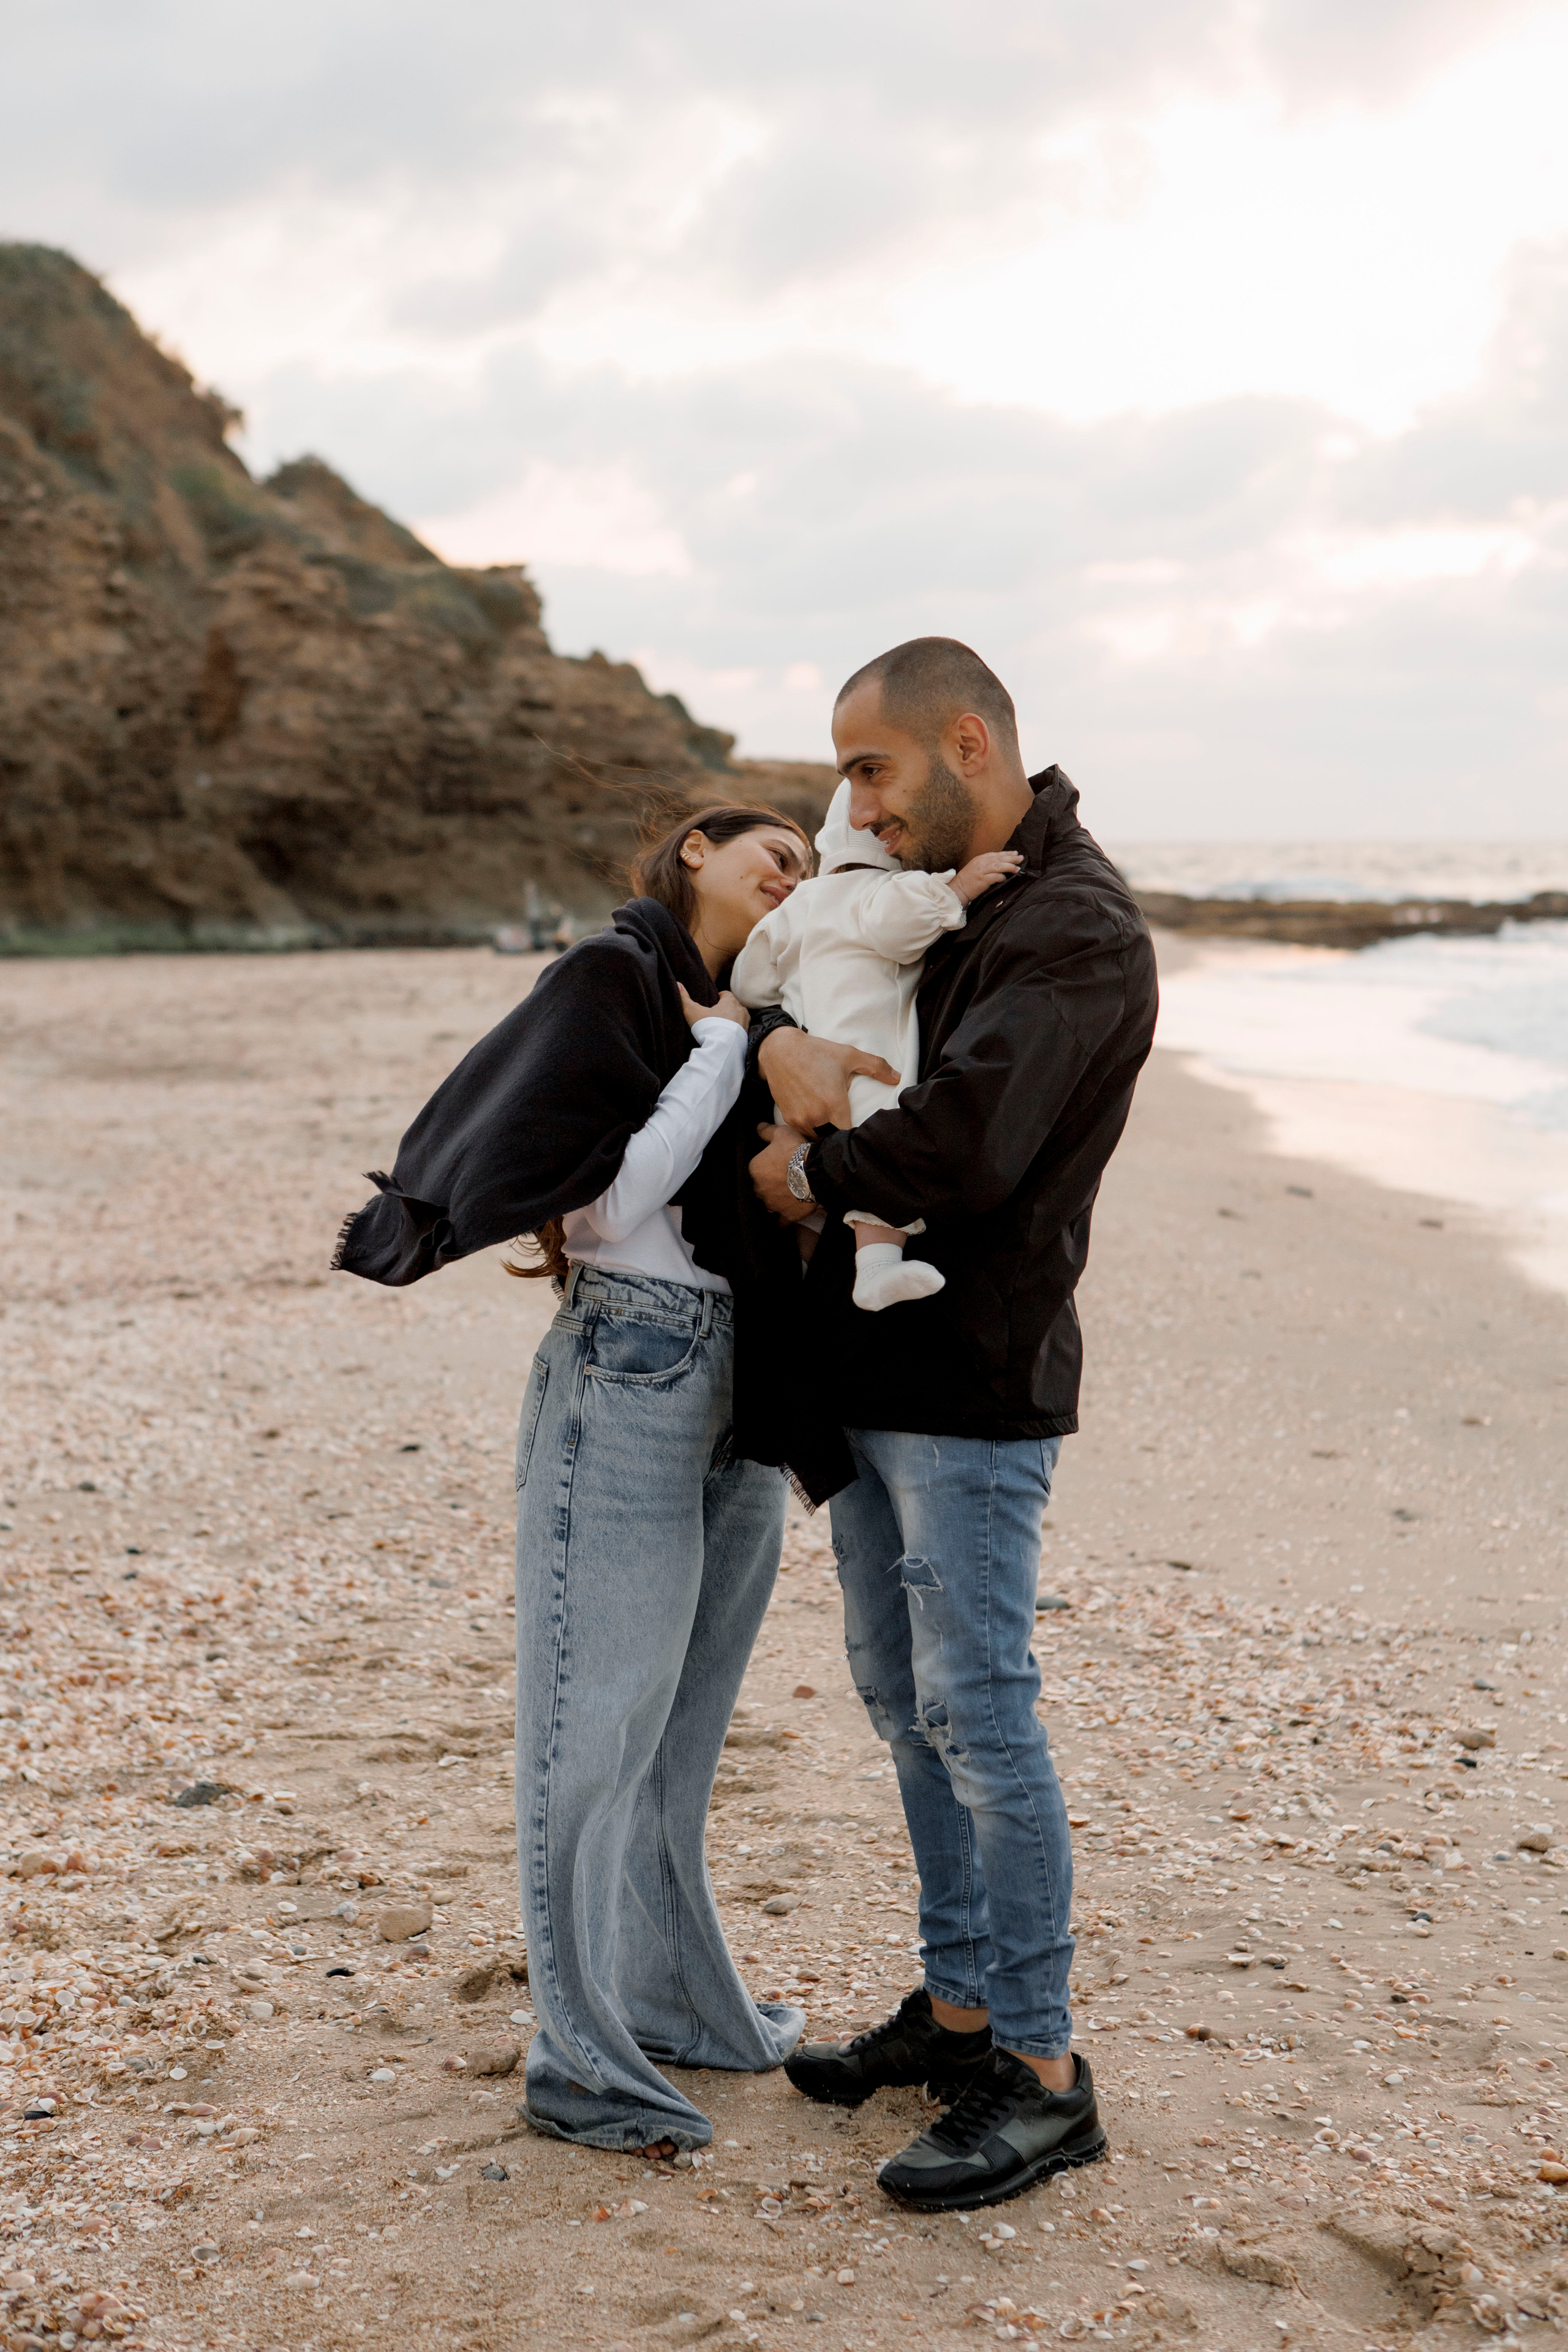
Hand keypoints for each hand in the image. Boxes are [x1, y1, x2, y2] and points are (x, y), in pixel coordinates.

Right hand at [679, 983, 748, 1030]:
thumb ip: (685, 998)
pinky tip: (727, 1037)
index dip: (719, 997)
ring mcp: (745, 1024)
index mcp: (730, 1001)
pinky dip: (735, 1032)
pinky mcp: (746, 1036)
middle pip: (734, 1005)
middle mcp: (741, 1010)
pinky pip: (741, 1031)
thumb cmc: (709, 1027)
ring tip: (721, 1027)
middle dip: (726, 1009)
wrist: (723, 1049)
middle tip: (715, 1016)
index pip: (726, 994)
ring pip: (739, 1018)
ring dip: (733, 1020)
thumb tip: (678, 984)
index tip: (712, 1002)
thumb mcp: (693, 1012)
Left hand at [749, 1122, 817, 1222]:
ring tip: (788, 1195)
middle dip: (770, 1185)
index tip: (778, 1165)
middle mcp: (759, 1189)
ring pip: (770, 1204)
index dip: (767, 1168)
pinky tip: (786, 1217)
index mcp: (754, 1170)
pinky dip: (782, 1220)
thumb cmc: (795, 1150)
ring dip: (776, 1200)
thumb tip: (757, 1127)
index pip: (757, 1170)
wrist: (814, 1170)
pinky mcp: (786, 1215)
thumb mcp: (781, 1133)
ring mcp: (772, 1204)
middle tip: (784, 1179)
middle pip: (762, 1188)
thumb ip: (766, 1131)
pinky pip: (781, 1221)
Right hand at [757, 1028, 897, 1132]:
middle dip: (841, 1136)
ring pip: (818, 1138)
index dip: (856, 1136)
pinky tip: (818, 1120)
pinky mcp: (789, 1119)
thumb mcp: (849, 1055)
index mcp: (833, 1104)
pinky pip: (804, 1132)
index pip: (849, 1134)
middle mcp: (816, 1116)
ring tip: (833, 1126)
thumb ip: (876, 1066)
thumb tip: (898, 1077)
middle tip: (849, 1131)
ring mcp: (800, 1119)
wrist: (779, 1051)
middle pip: (834, 1139)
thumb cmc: (816, 1052)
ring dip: (826, 1134)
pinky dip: (812, 1129)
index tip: (862, 1133)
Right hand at [950, 849, 1023, 905]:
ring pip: (999, 866)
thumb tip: (1001, 865)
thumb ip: (987, 865)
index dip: (1007, 853)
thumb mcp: (976, 868)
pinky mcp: (982, 880)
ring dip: (1009, 866)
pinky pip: (995, 877)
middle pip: (999, 858)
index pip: (996, 854)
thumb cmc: (967, 881)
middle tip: (1021, 858)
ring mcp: (981, 871)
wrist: (957, 890)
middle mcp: (981, 863)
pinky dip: (1002, 877)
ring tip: (1018, 868)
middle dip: (1011, 858)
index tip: (1016, 853)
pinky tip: (1006, 878)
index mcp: (980, 859)